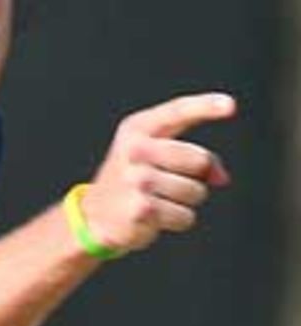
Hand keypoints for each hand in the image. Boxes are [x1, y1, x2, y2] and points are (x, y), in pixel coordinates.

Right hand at [79, 91, 234, 254]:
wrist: (95, 216)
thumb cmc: (135, 180)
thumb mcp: (158, 157)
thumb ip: (195, 158)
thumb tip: (222, 179)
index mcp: (138, 128)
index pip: (177, 111)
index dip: (206, 106)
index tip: (231, 106)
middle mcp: (136, 150)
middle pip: (198, 160)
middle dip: (197, 175)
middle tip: (173, 181)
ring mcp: (137, 180)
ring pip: (196, 191)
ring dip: (187, 201)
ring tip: (160, 200)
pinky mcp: (142, 209)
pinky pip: (185, 216)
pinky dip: (179, 220)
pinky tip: (156, 217)